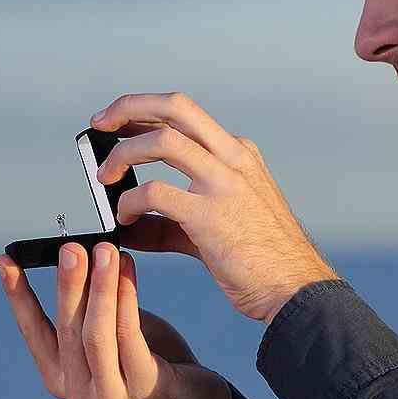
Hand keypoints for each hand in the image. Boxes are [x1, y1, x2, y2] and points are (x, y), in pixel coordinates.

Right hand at [0, 243, 234, 398]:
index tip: (5, 261)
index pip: (32, 331)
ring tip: (104, 252)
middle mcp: (77, 392)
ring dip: (99, 287)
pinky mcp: (141, 389)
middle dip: (68, 284)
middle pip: (66, 329)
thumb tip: (72, 256)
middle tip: (71, 248)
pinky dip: (125, 301)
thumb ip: (88, 307)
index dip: (17, 295)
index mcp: (60, 376)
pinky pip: (129, 337)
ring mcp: (108, 396)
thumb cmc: (148, 361)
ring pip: (95, 334)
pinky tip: (128, 272)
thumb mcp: (108, 332)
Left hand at [93, 92, 336, 322]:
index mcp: (237, 155)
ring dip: (124, 153)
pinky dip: (131, 201)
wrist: (297, 292)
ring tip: (105, 177)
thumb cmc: (260, 263)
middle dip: (130, 106)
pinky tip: (125, 216)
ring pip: (163, 140)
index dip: (143, 111)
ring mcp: (225, 184)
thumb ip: (170, 221)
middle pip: (175, 106)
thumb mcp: (218, 225)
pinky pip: (155, 193)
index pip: (184, 114)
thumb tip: (127, 226)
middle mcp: (233, 159)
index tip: (115, 122)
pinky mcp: (211, 216)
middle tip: (100, 123)